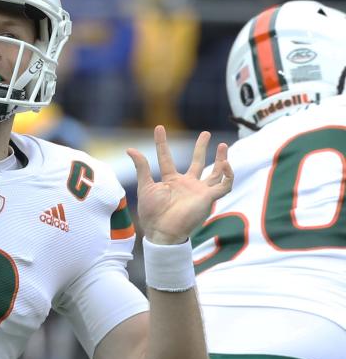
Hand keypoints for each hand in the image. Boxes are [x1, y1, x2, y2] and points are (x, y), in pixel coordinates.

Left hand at [128, 126, 232, 244]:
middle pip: (198, 162)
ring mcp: (199, 191)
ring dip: (221, 160)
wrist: (162, 231)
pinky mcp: (209, 198)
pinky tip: (225, 163)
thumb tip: (130, 149)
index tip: (159, 127)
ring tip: (223, 145)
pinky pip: (224, 185)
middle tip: (206, 133)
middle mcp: (187, 184)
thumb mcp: (146, 186)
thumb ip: (142, 167)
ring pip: (215, 173)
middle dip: (201, 148)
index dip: (161, 143)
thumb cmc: (152, 213)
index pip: (166, 158)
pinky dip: (227, 175)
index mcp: (170, 181)